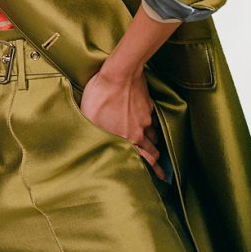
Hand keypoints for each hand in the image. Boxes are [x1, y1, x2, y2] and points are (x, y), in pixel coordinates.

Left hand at [80, 63, 166, 180]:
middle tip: (161, 169)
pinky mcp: (146, 104)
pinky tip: (145, 123)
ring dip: (153, 142)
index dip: (153, 169)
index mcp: (127, 138)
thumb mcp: (89, 116)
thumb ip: (94, 133)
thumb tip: (93, 143)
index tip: (160, 178)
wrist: (119, 73)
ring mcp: (145, 117)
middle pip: (152, 150)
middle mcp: (139, 131)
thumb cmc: (101, 95)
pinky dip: (150, 124)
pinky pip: (150, 119)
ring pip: (153, 135)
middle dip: (156, 160)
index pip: (144, 159)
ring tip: (153, 147)